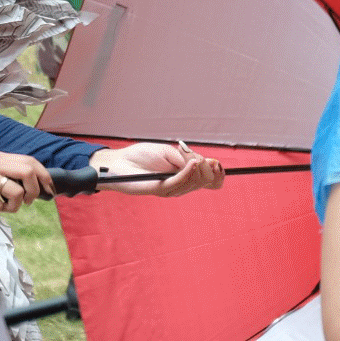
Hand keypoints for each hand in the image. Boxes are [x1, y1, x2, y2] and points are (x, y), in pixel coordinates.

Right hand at [0, 150, 53, 213]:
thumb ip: (7, 171)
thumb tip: (32, 187)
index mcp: (1, 157)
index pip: (30, 161)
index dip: (44, 175)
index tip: (50, 189)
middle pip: (28, 172)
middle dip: (33, 190)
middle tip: (28, 201)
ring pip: (15, 192)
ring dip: (13, 206)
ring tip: (2, 207)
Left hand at [94, 142, 226, 196]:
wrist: (120, 162)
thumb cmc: (142, 156)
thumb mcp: (169, 151)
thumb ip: (186, 158)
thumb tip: (203, 162)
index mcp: (185, 175)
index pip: (208, 181)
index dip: (218, 175)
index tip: (219, 164)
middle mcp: (180, 184)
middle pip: (205, 182)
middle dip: (210, 169)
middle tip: (205, 159)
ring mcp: (171, 189)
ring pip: (195, 182)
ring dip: (199, 168)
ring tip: (195, 158)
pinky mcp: (161, 189)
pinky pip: (180, 182)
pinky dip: (189, 171)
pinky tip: (194, 162)